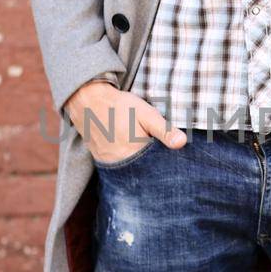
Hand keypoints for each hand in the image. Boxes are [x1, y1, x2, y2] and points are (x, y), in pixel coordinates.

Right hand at [64, 80, 187, 165]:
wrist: (88, 100)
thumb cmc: (120, 106)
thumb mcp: (146, 113)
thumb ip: (164, 129)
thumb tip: (182, 143)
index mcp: (135, 153)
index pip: (157, 167)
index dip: (165, 162)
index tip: (170, 156)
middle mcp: (120, 163)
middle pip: (143, 171)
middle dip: (152, 164)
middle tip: (154, 149)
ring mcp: (108, 162)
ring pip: (130, 170)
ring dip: (138, 164)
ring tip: (141, 149)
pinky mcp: (100, 159)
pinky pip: (117, 167)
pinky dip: (125, 162)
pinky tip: (128, 150)